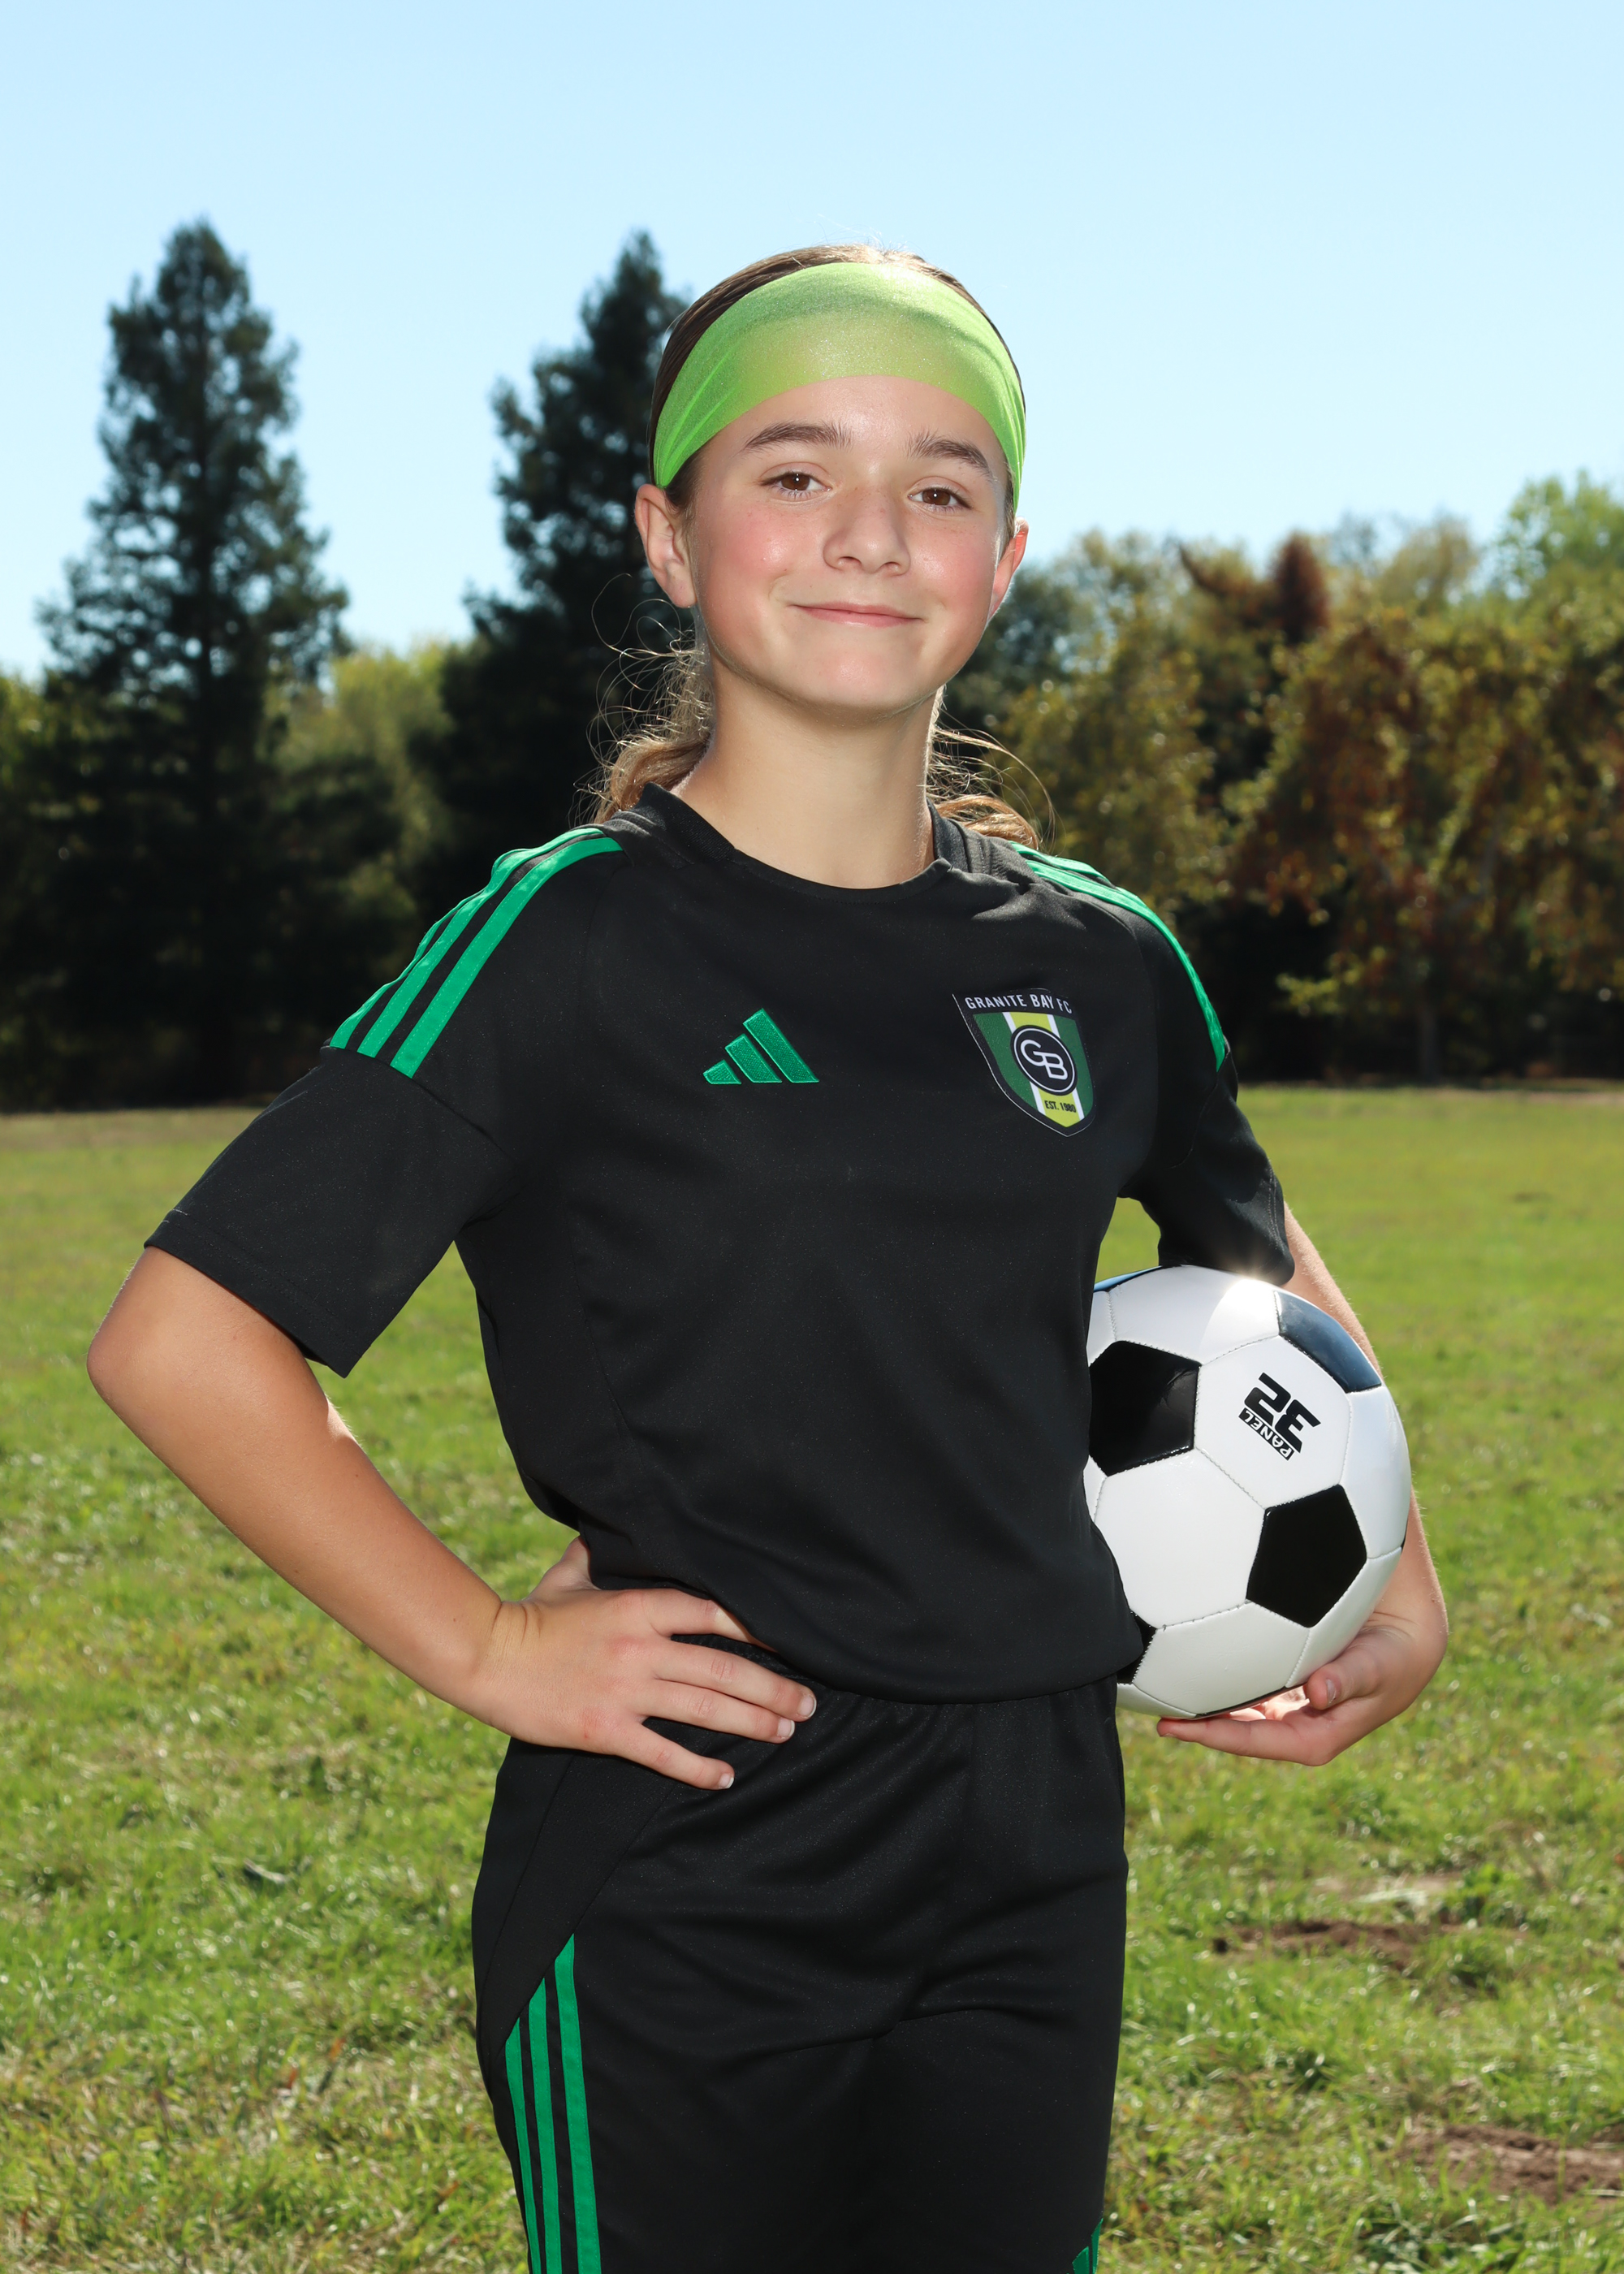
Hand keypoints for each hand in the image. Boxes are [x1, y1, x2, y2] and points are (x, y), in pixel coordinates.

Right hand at [471, 1540, 816, 1790]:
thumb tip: (609, 1526)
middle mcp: (639, 1649)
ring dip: (752, 1722)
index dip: (757, 1627)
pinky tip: (727, 1775)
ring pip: (704, 1709)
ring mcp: (624, 1692)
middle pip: (722, 1668)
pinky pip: (663, 1753)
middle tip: (807, 1703)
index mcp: (636, 1607)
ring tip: (786, 1731)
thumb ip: (599, 1554)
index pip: (713, 1612)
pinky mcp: (605, 1731)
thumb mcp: (570, 1576)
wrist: (486, 1658)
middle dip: (772, 1687)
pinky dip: (698, 1768)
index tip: (791, 1641)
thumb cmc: (530, 1615)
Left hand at [1159, 1497, 1446, 1765]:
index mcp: (1319, 1735)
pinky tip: (1197, 1665)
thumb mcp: (1379, 1664)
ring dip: (1209, 1705)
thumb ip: (1351, 1676)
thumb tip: (1318, 1692)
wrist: (1413, 1636)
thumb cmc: (1397, 1652)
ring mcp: (1295, 1708)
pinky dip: (1227, 1681)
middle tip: (1157, 1710)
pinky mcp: (1291, 1685)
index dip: (1221, 1737)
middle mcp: (1302, 1726)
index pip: (1260, 1742)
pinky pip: (1251, 1689)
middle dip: (1202, 1725)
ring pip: (1243, 1711)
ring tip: (1165, 1691)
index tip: (1181, 1727)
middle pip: (1243, 1731)